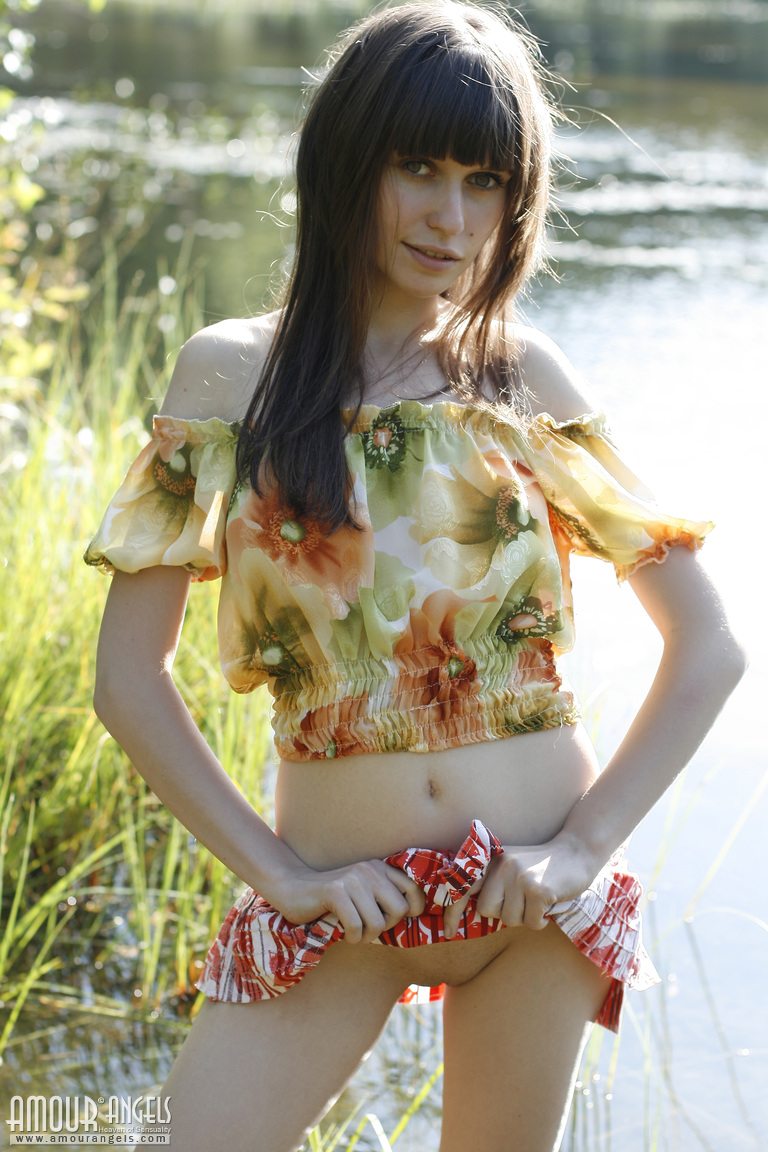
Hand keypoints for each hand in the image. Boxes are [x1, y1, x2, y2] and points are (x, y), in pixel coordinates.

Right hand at [269, 857, 426, 944]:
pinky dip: (352, 937)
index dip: (414, 909)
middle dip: (385, 927)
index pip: (414, 888)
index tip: (396, 919)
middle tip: (367, 928)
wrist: (293, 888)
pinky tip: (344, 933)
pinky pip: (356, 926)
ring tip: (354, 932)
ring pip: (378, 923)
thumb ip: (386, 897)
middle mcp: (369, 870)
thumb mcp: (364, 892)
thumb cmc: (333, 899)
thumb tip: (416, 915)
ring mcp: (352, 879)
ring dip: (366, 936)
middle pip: (399, 910)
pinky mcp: (335, 892)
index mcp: (380, 868)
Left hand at [442, 831, 602, 939]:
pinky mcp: (540, 891)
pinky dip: (540, 921)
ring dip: (525, 917)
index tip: (448, 932)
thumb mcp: (511, 867)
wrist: (576, 853)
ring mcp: (521, 878)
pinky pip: (531, 923)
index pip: (463, 888)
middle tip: (521, 900)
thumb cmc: (540, 868)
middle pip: (486, 910)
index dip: (452, 911)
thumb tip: (471, 913)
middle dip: (503, 912)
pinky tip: (548, 904)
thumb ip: (492, 883)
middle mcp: (503, 867)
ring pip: (510, 920)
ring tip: (536, 898)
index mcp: (492, 861)